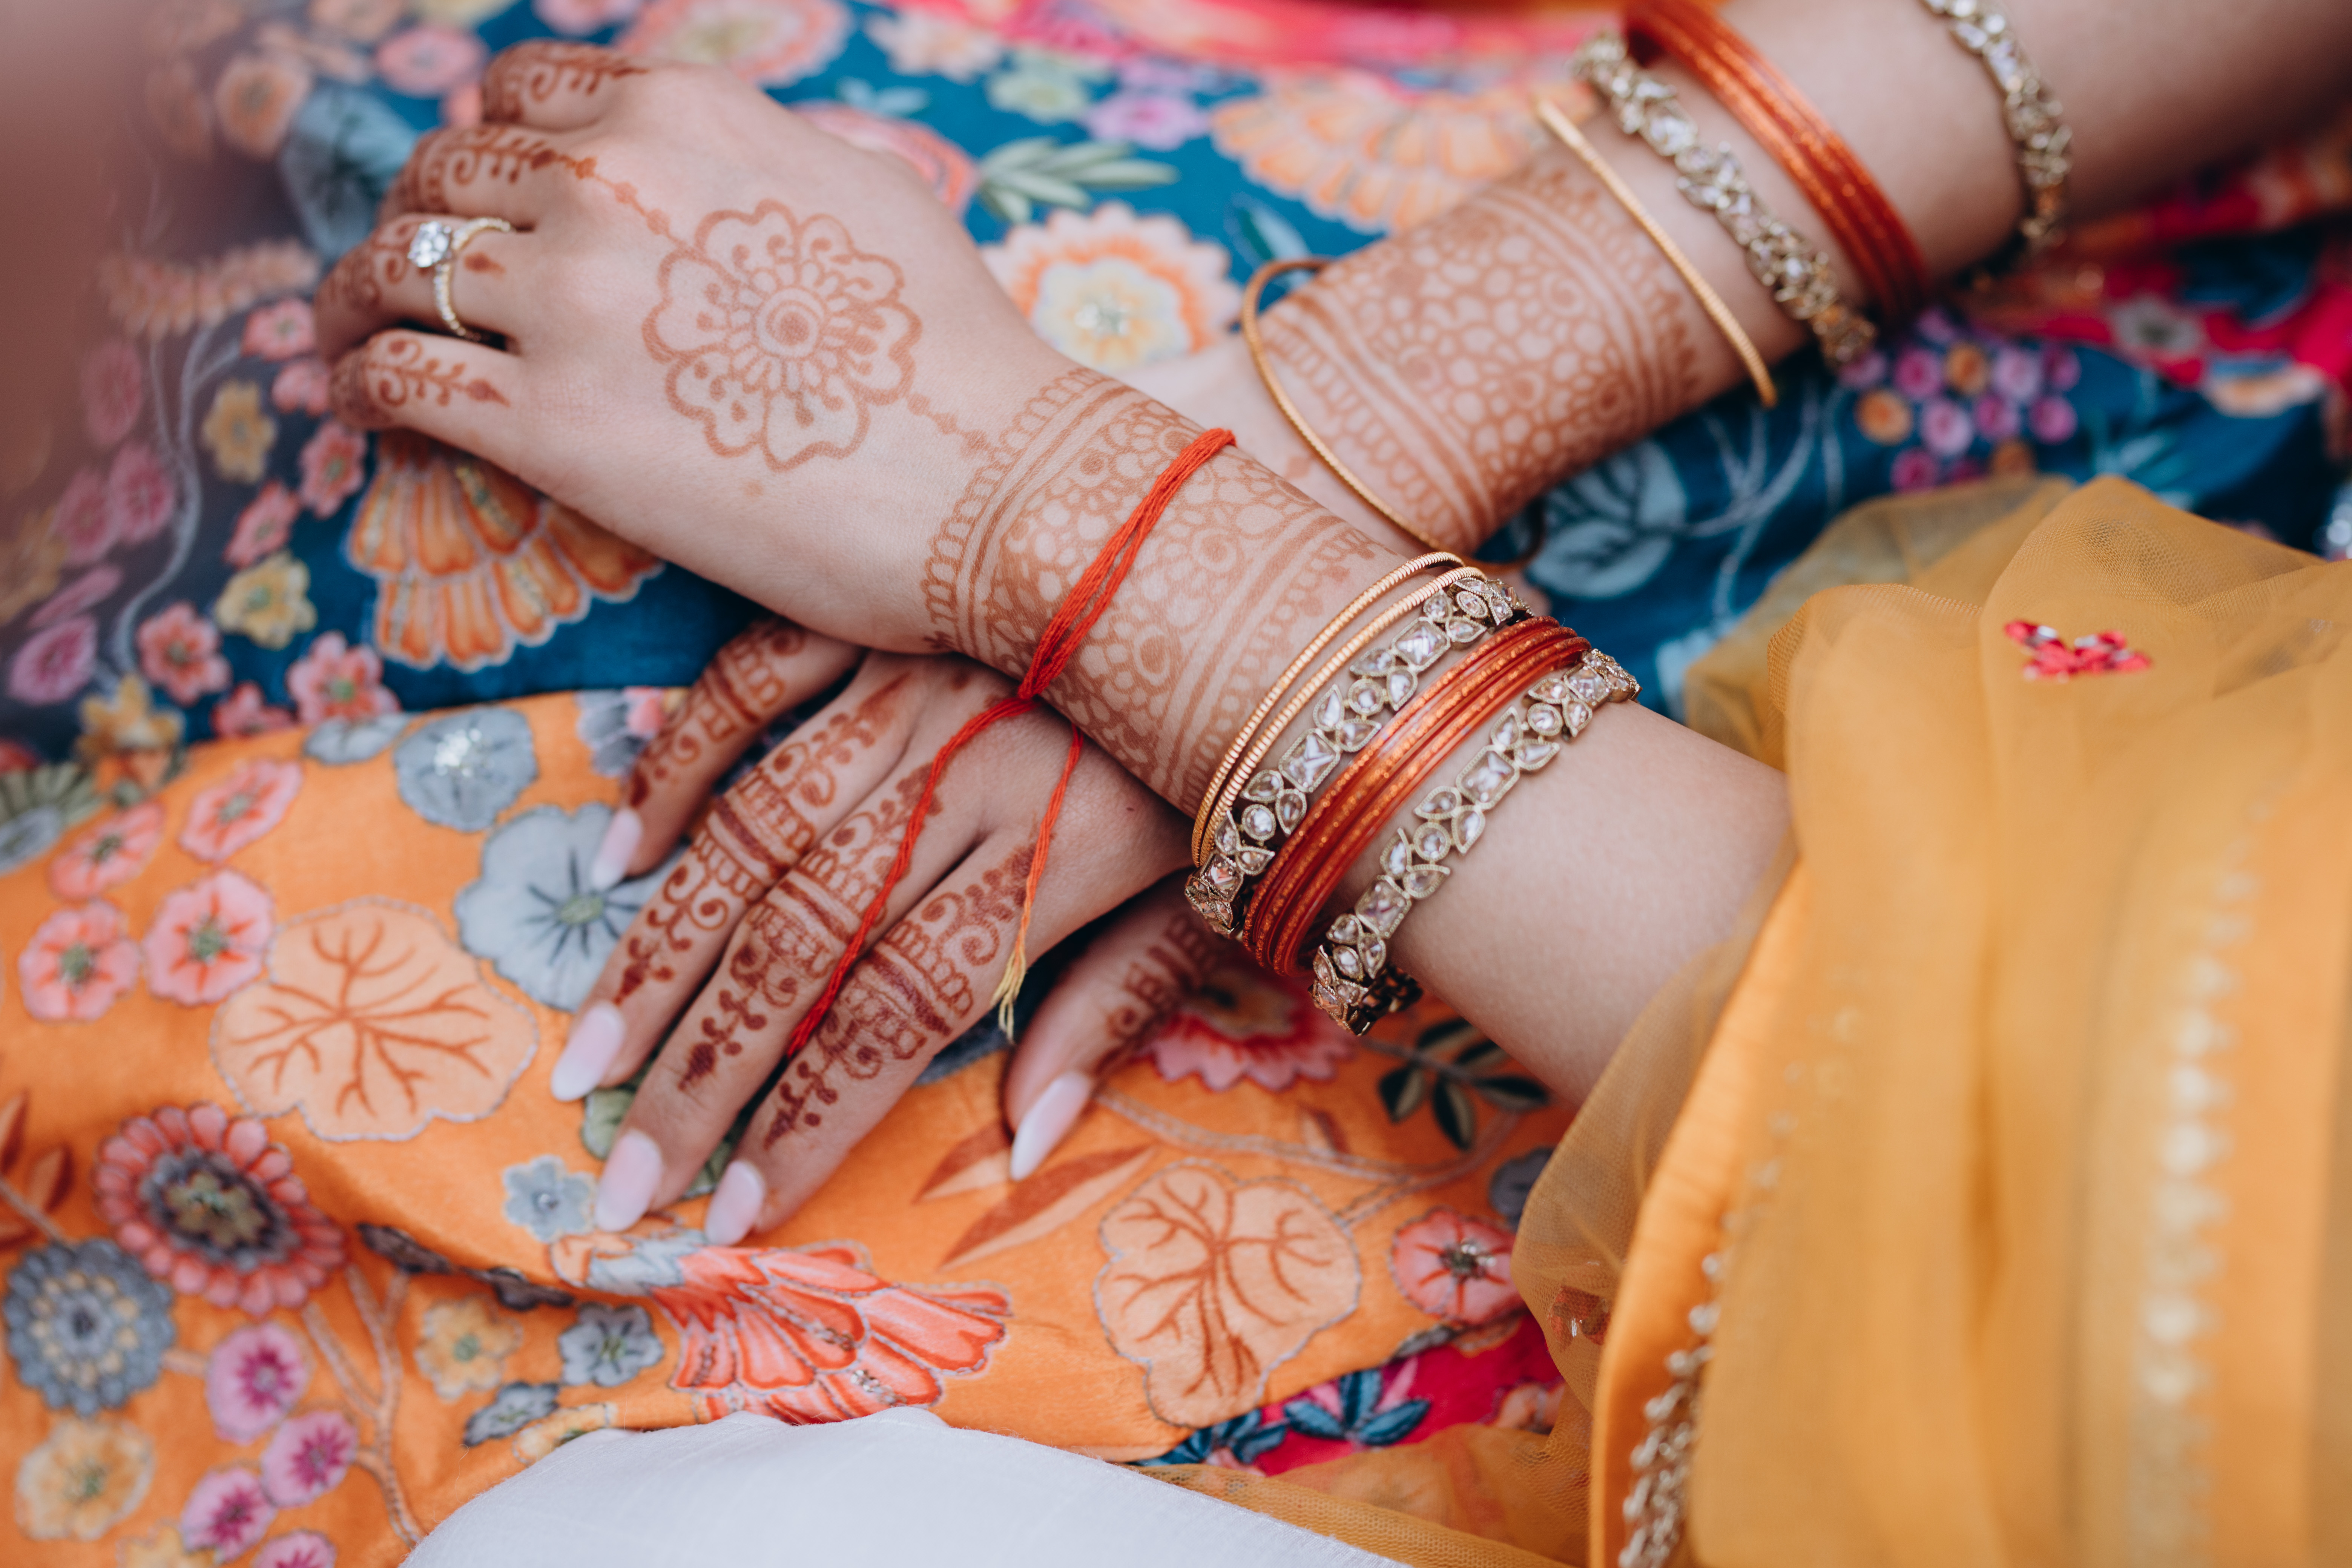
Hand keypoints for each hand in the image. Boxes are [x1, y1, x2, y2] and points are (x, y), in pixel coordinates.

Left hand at [313, 41, 1064, 651]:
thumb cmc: (955, 348)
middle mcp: (605, 187)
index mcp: (682, 118)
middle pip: (440, 176)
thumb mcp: (866, 186)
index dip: (482, 140)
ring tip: (339, 336)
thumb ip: (763, 153)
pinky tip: (355, 406)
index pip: (519, 94)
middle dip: (413, 219)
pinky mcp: (549, 427)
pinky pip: (398, 378)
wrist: (992, 480)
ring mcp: (569, 305)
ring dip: (348, 299)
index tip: (476, 192)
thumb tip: (718, 158)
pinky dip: (354, 385)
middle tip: (400, 274)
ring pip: (393, 269)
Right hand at [560, 620, 1215, 1239]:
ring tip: (593, 1053)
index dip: (812, 1117)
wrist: (1272, 570)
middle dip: (704, 1069)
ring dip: (662, 948)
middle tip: (623, 1169)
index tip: (738, 1208)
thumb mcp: (1216, 891)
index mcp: (1053, 852)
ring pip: (753, 828)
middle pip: (805, 940)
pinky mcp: (881, 611)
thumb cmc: (1244, 753)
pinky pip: (751, 680)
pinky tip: (619, 857)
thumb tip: (1019, 1145)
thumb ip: (1116, 1007)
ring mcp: (911, 680)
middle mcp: (965, 769)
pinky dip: (680, 762)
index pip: (899, 1011)